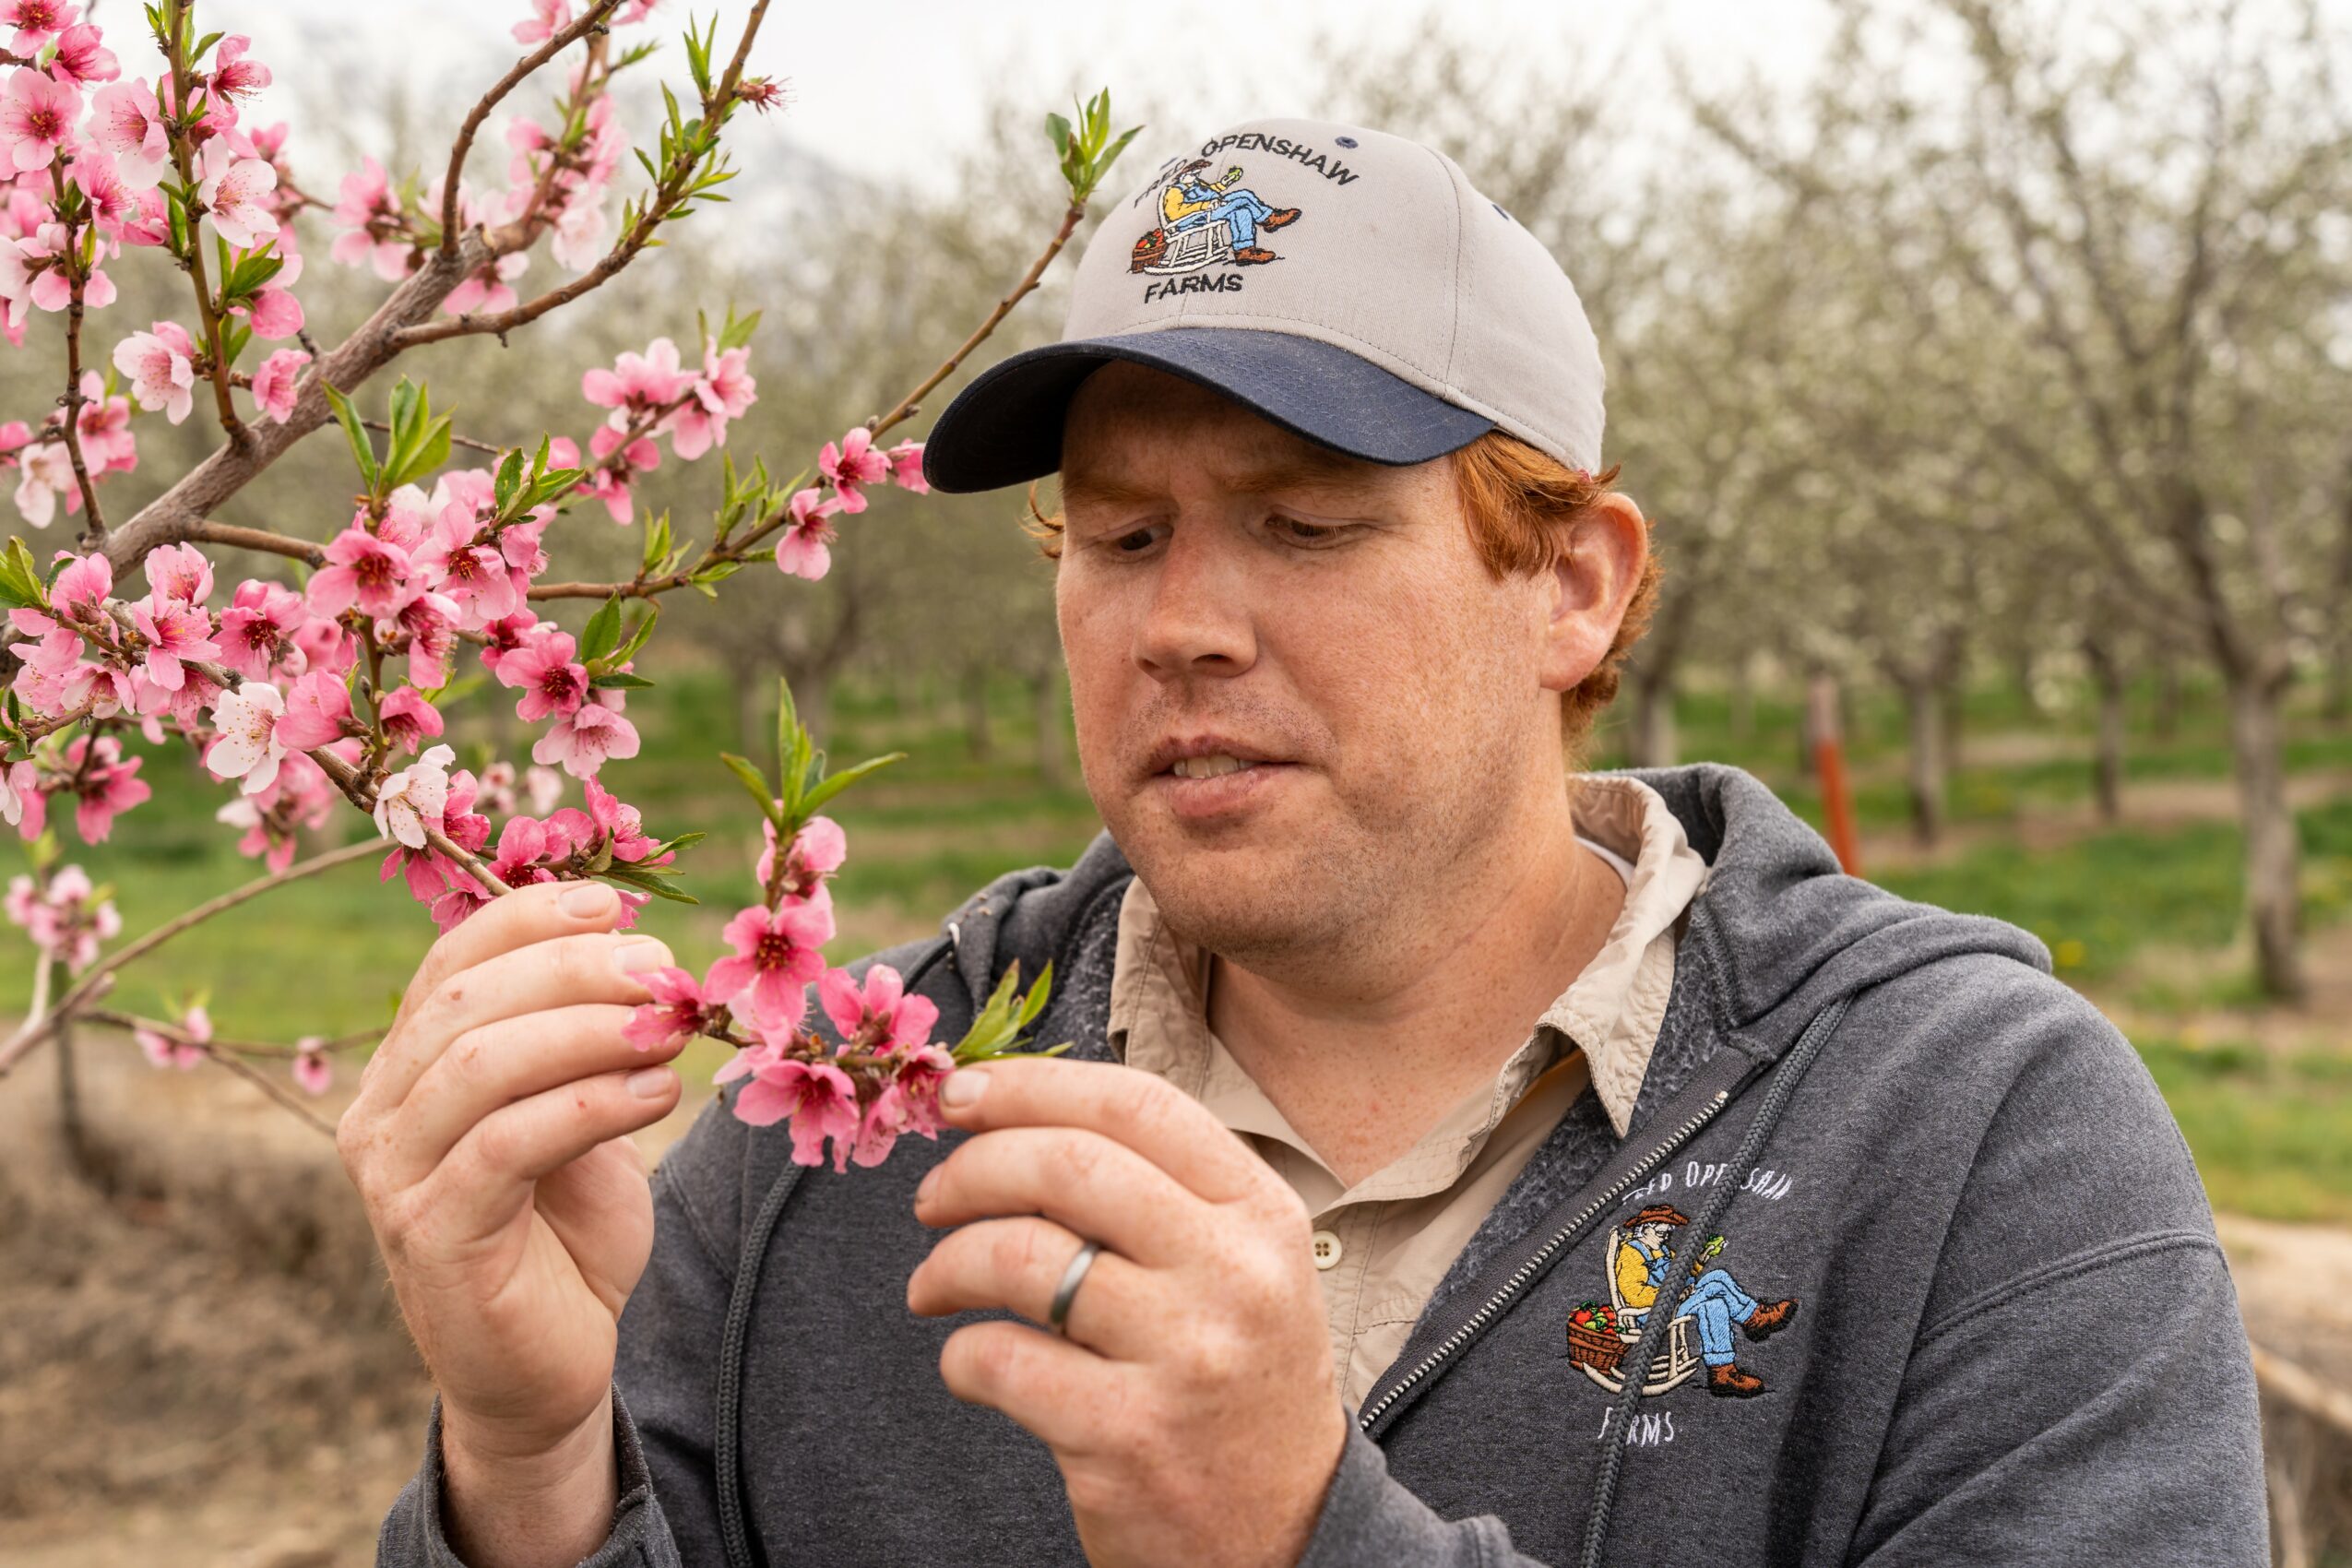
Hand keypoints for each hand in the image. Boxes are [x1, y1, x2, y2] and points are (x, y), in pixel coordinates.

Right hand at [335, 881, 685, 1564]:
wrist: (546, 1371)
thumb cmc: (567, 1237)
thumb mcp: (583, 1119)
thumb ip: (588, 1045)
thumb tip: (642, 953)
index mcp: (408, 1069)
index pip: (451, 960)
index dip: (530, 918)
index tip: (614, 902)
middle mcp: (380, 1114)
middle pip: (466, 1000)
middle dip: (573, 969)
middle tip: (663, 970)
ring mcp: (394, 1177)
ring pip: (479, 1064)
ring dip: (589, 1030)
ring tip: (671, 1029)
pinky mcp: (431, 1235)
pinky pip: (506, 1144)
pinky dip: (591, 1103)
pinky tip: (659, 1094)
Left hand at [907, 1057, 1346, 1567]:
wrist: (1288, 1540)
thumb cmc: (1241, 1384)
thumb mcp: (1242, 1270)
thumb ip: (1159, 1194)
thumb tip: (1013, 1119)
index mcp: (1263, 1214)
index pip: (1136, 1106)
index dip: (1032, 1086)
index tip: (962, 1093)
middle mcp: (1233, 1274)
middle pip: (1068, 1165)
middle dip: (971, 1168)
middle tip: (932, 1198)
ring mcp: (1184, 1357)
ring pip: (1020, 1256)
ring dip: (948, 1263)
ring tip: (933, 1286)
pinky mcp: (1126, 1438)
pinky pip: (1000, 1360)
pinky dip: (960, 1356)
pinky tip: (971, 1364)